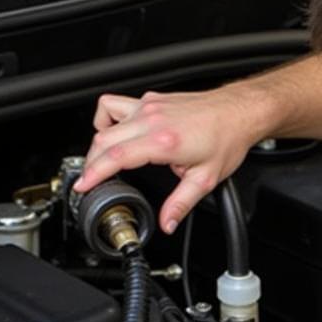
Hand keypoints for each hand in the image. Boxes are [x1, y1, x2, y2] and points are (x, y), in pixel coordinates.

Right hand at [75, 85, 266, 233]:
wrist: (238, 112)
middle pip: (103, 139)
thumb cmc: (226, 138)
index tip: (83, 186)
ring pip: (105, 121)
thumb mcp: (205, 179)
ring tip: (101, 161)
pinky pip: (116, 105)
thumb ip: (181, 204)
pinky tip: (115, 132)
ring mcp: (150, 106)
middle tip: (91, 180)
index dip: (95, 173)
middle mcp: (153, 120)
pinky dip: (108, 118)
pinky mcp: (151, 100)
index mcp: (164, 141)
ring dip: (97, 142)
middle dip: (91, 163)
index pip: (116, 157)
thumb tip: (166, 222)